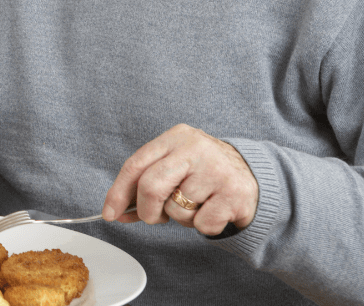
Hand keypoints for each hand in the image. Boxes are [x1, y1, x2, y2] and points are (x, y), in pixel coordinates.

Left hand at [101, 124, 258, 235]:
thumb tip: (116, 212)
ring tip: (197, 204)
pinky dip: (204, 226)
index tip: (110, 213)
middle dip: (147, 211)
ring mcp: (216, 169)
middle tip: (155, 218)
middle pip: (151, 186)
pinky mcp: (235, 193)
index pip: (135, 164)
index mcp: (175, 137)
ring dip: (182, 218)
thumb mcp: (175, 167)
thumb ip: (145, 184)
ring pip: (177, 210)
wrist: (254, 176)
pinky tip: (215, 210)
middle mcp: (195, 147)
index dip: (118, 192)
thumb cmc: (203, 174)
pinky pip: (202, 224)